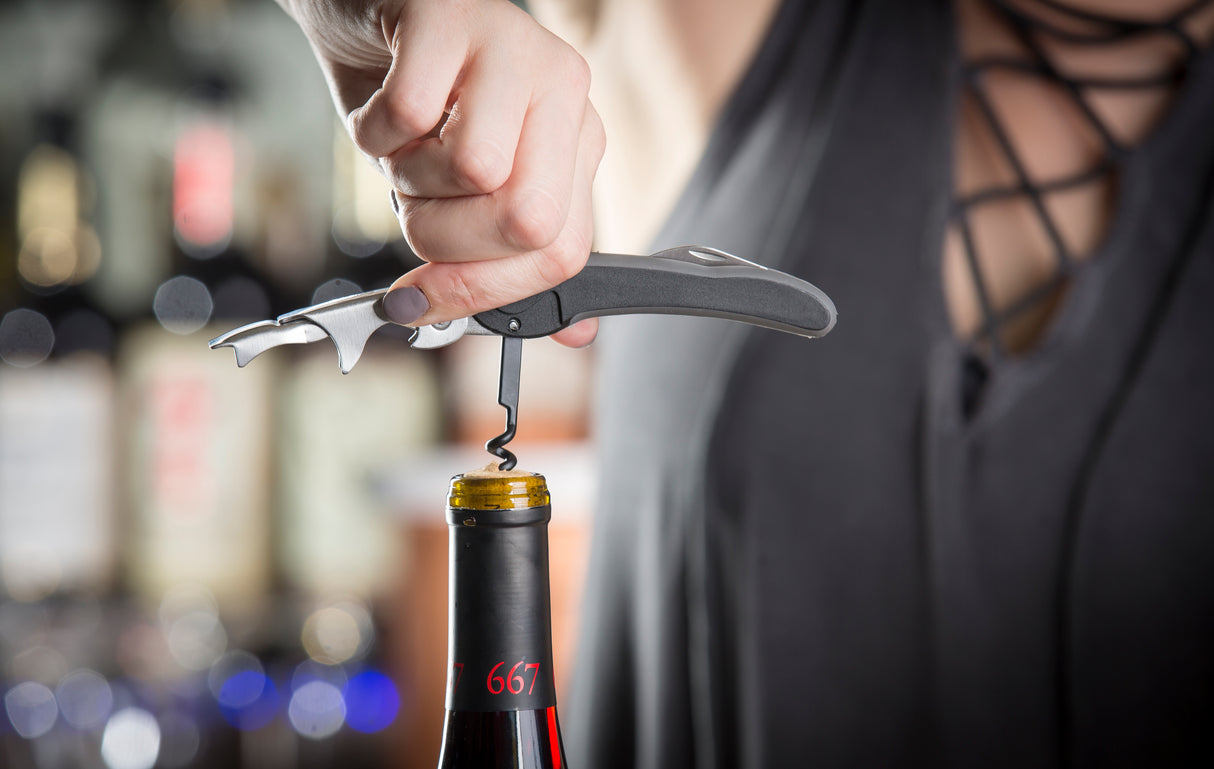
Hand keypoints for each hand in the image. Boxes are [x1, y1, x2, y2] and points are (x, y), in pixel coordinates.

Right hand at [279, 0, 603, 346]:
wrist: (365, 9)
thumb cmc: (422, 105)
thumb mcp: (471, 192)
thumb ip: (514, 260)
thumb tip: (572, 334)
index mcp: (576, 143)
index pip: (561, 252)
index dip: (486, 293)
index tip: (424, 304)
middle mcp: (563, 93)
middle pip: (527, 221)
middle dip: (446, 242)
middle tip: (413, 208)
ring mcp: (515, 48)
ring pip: (471, 171)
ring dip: (407, 180)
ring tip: (404, 147)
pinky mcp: (451, 17)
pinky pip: (407, 115)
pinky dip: (371, 132)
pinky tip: (381, 108)